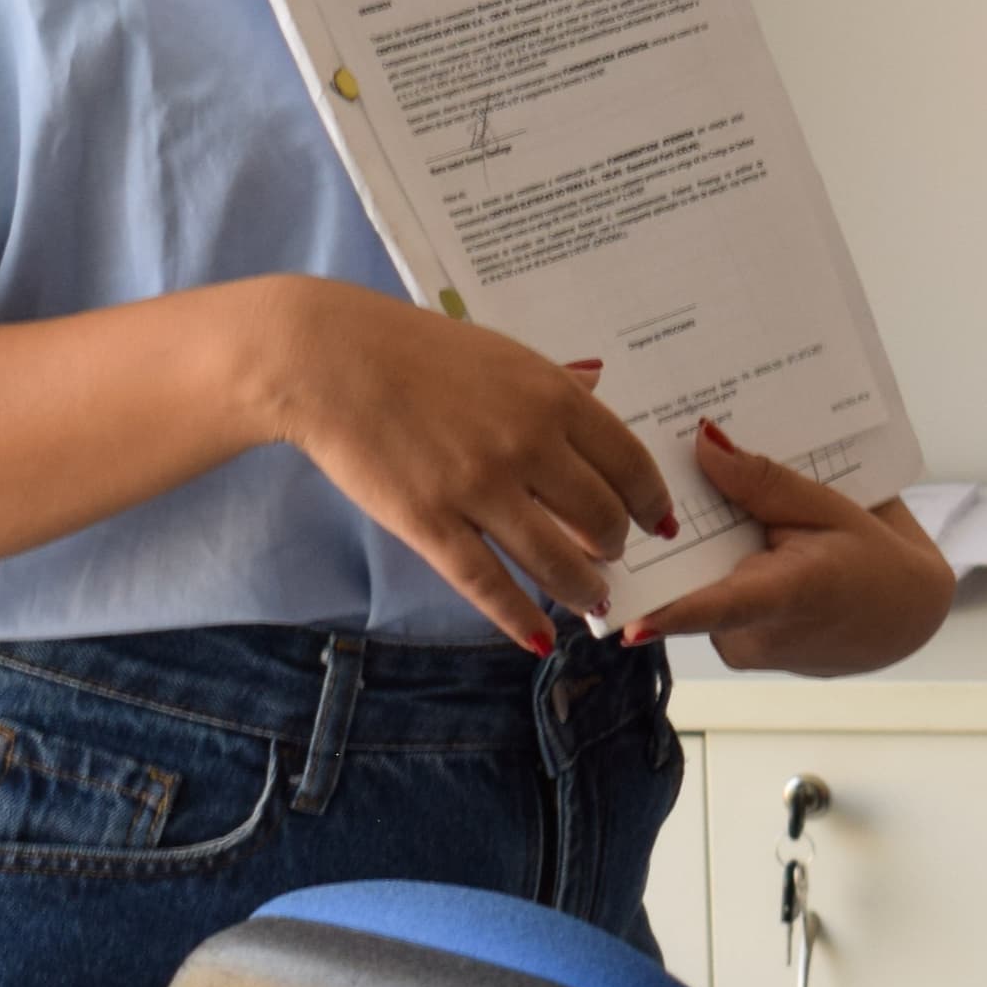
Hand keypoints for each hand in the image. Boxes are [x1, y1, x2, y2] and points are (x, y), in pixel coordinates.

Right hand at [240, 278, 678, 652]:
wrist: (330, 360)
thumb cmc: (413, 349)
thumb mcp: (500, 352)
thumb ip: (552, 380)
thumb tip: (598, 382)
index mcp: (552, 396)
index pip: (629, 463)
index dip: (651, 501)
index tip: (657, 520)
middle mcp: (528, 444)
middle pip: (601, 518)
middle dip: (616, 547)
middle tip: (611, 557)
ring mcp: (480, 488)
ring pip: (556, 562)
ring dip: (583, 590)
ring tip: (591, 600)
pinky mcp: (431, 524)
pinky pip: (489, 585)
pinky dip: (520, 618)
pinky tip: (538, 638)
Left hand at [622, 425, 955, 675]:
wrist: (906, 616)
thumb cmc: (875, 563)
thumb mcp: (828, 507)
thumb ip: (762, 481)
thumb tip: (703, 443)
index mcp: (784, 597)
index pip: (715, 607)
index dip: (667, 613)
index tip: (623, 622)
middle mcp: (755, 636)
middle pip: (688, 580)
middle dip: (671, 531)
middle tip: (653, 471)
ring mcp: (744, 651)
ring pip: (695, 588)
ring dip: (693, 549)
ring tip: (700, 496)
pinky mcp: (738, 651)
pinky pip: (708, 600)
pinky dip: (711, 568)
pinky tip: (728, 534)